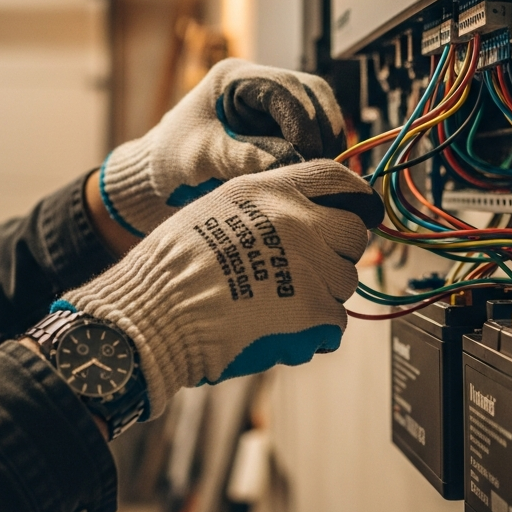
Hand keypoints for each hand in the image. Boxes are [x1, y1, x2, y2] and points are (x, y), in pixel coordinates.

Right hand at [62, 160, 381, 417]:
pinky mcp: (313, 311)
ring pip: (347, 280)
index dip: (353, 196)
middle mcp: (297, 221)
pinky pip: (337, 322)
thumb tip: (299, 215)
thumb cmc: (170, 268)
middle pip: (354, 232)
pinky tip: (283, 331)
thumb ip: (263, 207)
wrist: (153, 314)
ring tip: (281, 304)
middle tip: (307, 270)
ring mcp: (309, 266)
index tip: (357, 210)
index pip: (337, 179)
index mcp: (271, 190)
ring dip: (324, 295)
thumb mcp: (215, 208)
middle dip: (338, 251)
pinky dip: (316, 332)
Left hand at [88, 59, 344, 244]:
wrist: (159, 173)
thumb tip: (293, 161)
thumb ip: (245, 156)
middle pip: (310, 93)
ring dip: (324, 138)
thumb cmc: (172, 158)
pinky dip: (316, 148)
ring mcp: (268, 104)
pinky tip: (315, 171)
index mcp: (234, 78)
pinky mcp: (275, 125)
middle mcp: (256, 84)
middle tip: (325, 165)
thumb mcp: (203, 157)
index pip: (285, 87)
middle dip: (321, 128)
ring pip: (316, 110)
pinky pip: (309, 129)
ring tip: (324, 170)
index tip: (309, 155)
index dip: (303, 120)